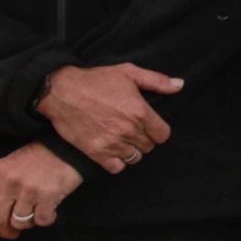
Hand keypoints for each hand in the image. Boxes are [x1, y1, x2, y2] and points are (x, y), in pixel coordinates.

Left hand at [0, 143, 83, 240]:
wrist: (66, 147)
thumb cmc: (37, 158)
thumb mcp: (10, 166)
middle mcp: (9, 183)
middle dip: (4, 231)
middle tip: (11, 234)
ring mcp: (28, 190)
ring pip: (18, 222)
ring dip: (26, 224)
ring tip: (33, 216)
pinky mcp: (47, 196)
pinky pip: (40, 220)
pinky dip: (45, 220)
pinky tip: (49, 212)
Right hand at [36, 63, 179, 172]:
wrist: (60, 91)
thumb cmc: (95, 80)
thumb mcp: (128, 72)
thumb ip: (156, 81)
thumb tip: (180, 86)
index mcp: (140, 112)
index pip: (163, 135)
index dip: (157, 130)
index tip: (148, 125)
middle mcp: (129, 130)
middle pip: (149, 146)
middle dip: (143, 138)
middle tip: (131, 129)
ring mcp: (112, 143)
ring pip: (134, 157)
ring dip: (130, 150)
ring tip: (121, 138)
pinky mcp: (96, 153)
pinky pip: (117, 167)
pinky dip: (116, 162)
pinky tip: (111, 150)